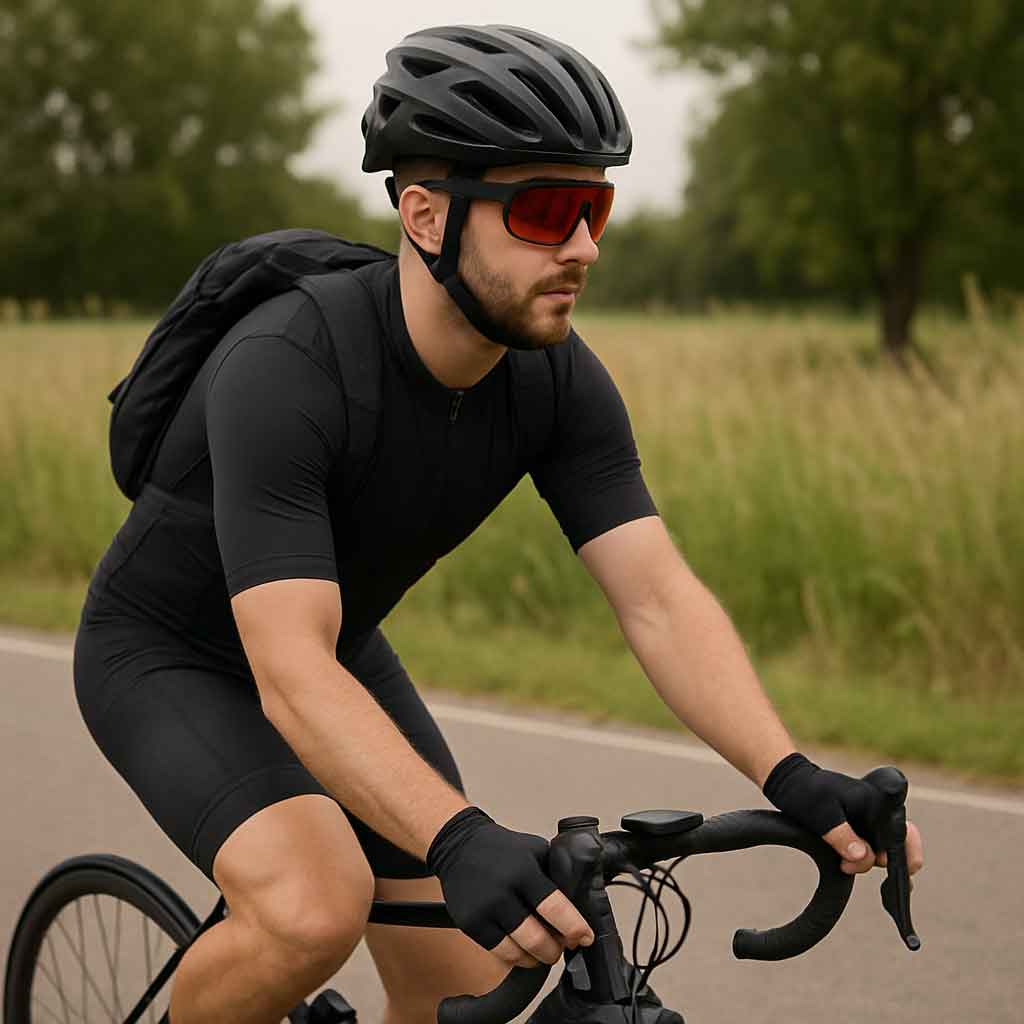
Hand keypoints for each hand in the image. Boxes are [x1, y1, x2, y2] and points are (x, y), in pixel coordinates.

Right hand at [426, 806, 594, 968]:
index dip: (574, 928)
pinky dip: (517, 958)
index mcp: (524, 870)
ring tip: (544, 950)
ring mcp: (484, 910)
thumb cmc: (501, 848)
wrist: (459, 845)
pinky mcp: (471, 923)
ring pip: (519, 952)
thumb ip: (553, 875)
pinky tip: (524, 951)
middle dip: (556, 949)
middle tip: (564, 945)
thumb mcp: (534, 849)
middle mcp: (503, 891)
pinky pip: (500, 953)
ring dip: (538, 958)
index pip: (554, 907)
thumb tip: (577, 905)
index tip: (585, 937)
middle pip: (537, 939)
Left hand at [762, 753, 924, 877]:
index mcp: (877, 804)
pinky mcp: (860, 826)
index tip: (897, 877)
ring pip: (886, 849)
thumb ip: (843, 836)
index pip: (901, 836)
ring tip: (843, 864)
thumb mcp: (821, 815)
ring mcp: (871, 819)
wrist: (790, 782)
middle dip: (888, 864)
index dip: (903, 859)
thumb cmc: (806, 793)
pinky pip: (872, 846)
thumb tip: (865, 857)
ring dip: (870, 861)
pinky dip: (865, 858)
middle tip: (850, 866)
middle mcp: (880, 811)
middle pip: (902, 845)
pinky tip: (848, 865)